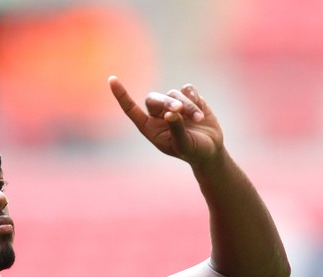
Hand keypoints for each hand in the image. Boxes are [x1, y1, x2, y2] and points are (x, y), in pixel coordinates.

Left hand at [108, 76, 222, 166]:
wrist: (211, 149)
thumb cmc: (193, 150)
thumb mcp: (184, 144)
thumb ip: (176, 129)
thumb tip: (171, 113)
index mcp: (149, 128)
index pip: (131, 109)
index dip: (121, 95)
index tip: (112, 79)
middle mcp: (158, 115)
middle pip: (154, 98)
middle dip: (166, 102)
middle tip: (179, 109)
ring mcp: (173, 105)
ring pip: (174, 94)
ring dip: (188, 106)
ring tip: (198, 119)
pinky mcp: (189, 98)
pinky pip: (187, 89)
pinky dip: (194, 98)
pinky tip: (201, 110)